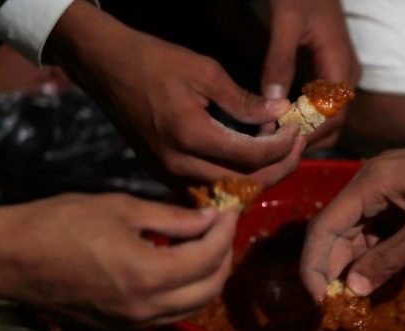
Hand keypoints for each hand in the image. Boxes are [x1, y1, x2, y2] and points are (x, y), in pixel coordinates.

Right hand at [0, 194, 238, 329]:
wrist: (12, 259)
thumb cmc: (62, 223)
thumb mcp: (122, 208)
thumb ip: (174, 217)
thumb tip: (211, 217)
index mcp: (148, 274)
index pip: (209, 256)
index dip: (226, 230)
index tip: (229, 209)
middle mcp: (147, 307)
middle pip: (211, 288)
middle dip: (225, 255)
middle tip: (221, 228)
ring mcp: (134, 323)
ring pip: (194, 306)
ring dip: (209, 276)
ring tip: (206, 245)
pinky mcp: (122, 328)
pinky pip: (170, 313)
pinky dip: (186, 291)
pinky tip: (178, 265)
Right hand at [45, 1, 301, 186]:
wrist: (106, 69)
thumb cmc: (154, 62)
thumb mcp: (205, 71)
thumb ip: (244, 100)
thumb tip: (280, 112)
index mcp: (190, 136)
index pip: (252, 157)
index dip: (282, 146)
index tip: (298, 129)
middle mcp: (179, 165)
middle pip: (245, 184)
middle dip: (279, 167)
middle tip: (298, 144)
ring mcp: (169, 175)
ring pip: (228, 194)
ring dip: (259, 178)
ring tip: (280, 153)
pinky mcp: (163, 176)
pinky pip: (209, 192)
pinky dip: (235, 182)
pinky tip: (250, 162)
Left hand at [262, 0, 359, 148]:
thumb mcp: (285, 21)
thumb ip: (279, 61)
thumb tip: (272, 102)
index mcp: (341, 65)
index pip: (332, 114)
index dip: (309, 133)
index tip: (282, 143)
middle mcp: (348, 75)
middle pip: (336, 122)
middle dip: (309, 138)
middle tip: (277, 151)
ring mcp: (342, 74)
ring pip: (332, 117)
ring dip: (308, 132)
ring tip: (279, 142)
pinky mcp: (332, 72)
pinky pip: (325, 105)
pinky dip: (307, 119)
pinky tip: (285, 123)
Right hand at [300, 73, 404, 298]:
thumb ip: (389, 259)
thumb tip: (353, 288)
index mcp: (371, 182)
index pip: (323, 227)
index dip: (315, 267)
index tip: (321, 302)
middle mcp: (373, 181)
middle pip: (337, 228)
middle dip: (333, 267)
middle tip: (338, 307)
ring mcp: (392, 188)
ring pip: (359, 229)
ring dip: (356, 262)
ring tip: (356, 299)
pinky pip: (382, 227)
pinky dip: (378, 252)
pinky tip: (379, 276)